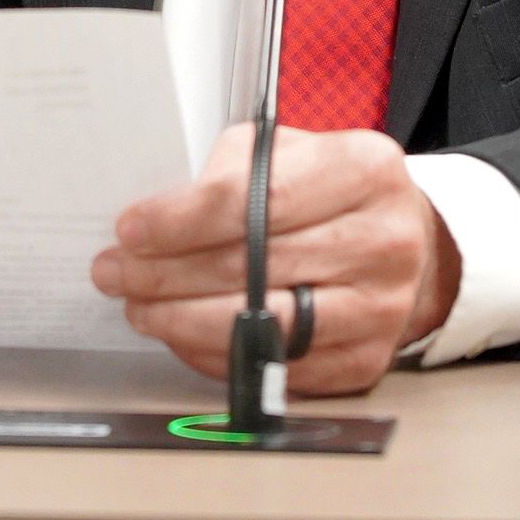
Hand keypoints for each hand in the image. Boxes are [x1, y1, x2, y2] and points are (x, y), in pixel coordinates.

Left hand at [93, 123, 460, 395]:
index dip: (181, 220)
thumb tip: (155, 221)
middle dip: (166, 273)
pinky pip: (274, 368)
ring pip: (260, 326)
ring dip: (181, 320)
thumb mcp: (287, 151)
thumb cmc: (330, 190)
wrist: (404, 241)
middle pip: (250, 267)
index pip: (253, 200)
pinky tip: (182, 334)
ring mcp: (380, 308)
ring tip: (140, 306)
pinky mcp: (366, 361)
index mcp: (363, 169)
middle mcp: (382, 240)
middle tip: (115, 272)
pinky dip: (216, 354)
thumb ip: (230, 172)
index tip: (130, 230)